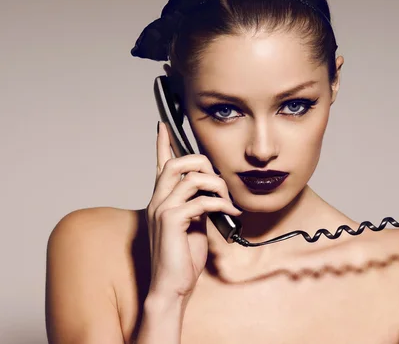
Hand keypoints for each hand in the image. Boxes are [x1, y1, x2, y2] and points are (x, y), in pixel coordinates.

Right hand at [145, 122, 240, 301]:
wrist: (172, 285)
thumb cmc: (182, 258)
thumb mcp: (193, 225)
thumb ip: (198, 205)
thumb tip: (212, 192)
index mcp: (162, 200)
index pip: (160, 165)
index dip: (162, 144)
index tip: (163, 125)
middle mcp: (157, 201)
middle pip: (176, 163)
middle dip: (201, 163)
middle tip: (219, 180)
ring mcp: (162, 209)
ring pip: (190, 178)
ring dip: (217, 186)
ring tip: (228, 202)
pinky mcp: (171, 220)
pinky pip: (200, 200)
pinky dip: (220, 204)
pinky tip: (229, 214)